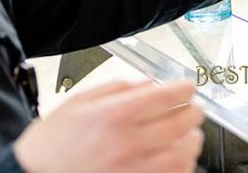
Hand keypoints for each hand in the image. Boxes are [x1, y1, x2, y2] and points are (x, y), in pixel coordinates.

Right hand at [14, 80, 202, 172]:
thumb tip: (151, 83)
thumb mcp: (80, 102)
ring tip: (189, 134)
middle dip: (194, 112)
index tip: (188, 87)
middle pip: (181, 124)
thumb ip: (120, 88)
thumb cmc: (53, 141)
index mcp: (114, 116)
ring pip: (182, 155)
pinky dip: (181, 167)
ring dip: (192, 141)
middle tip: (194, 109)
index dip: (185, 88)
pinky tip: (176, 158)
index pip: (167, 97)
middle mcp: (126, 144)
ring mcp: (131, 171)